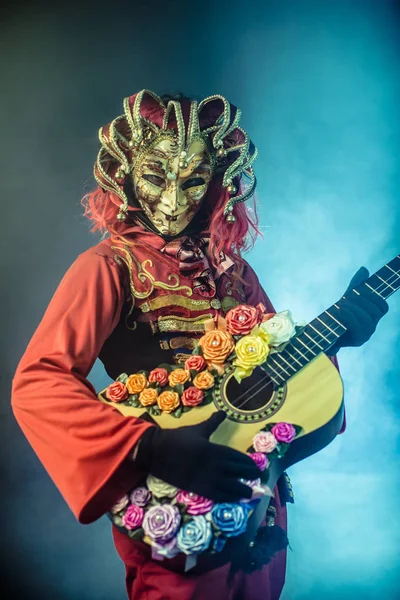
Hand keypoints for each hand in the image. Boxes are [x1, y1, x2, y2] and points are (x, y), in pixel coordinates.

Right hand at [135, 412, 260, 502]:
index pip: (238, 458)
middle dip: (250, 475)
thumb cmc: (178, 438)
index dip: (249, 463)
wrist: (157, 452)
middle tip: (259, 477)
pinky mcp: (199, 488)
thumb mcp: (198, 430)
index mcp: (216, 449)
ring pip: (232, 487)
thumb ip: (213, 423)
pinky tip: (236, 499)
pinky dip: (229, 498)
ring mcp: (208, 478)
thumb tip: (223, 412)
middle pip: (239, 472)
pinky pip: (219, 496)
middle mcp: (216, 465)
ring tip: (252, 493)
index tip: (256, 466)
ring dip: (244, 490)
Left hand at [328, 267, 387, 354]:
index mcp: (373, 316)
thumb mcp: (347, 298)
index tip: (363, 289)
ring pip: (367, 320)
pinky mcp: (357, 341)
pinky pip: (358, 328)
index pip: (383, 307)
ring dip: (355, 308)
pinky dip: (349, 316)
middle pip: (376, 312)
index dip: (376, 297)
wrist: (326, 333)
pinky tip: (341, 310)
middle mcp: (372, 326)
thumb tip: (364, 269)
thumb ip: (356, 285)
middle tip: (349, 294)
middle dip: (363, 300)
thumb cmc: (339, 315)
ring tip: (342, 301)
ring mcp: (366, 334)